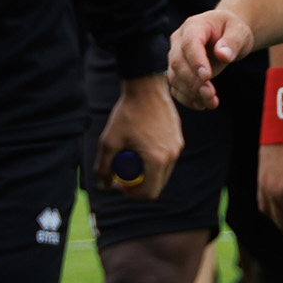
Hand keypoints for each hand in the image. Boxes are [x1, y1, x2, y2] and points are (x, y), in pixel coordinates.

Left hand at [96, 74, 182, 199]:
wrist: (146, 87)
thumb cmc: (127, 113)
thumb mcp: (108, 141)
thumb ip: (103, 166)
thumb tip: (104, 185)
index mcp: (157, 160)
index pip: (149, 193)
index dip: (132, 195)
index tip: (119, 184)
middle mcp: (172, 155)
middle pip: (157, 184)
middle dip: (139, 184)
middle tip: (123, 174)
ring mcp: (178, 146)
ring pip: (163, 172)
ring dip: (147, 172)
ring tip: (131, 157)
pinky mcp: (178, 138)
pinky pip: (167, 158)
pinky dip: (154, 159)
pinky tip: (141, 145)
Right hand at [166, 10, 254, 109]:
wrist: (226, 35)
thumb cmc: (233, 30)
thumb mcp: (240, 32)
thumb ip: (232, 42)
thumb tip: (223, 55)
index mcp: (194, 26)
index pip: (189, 43)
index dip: (196, 60)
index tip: (207, 77)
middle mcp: (180, 40)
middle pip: (178, 62)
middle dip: (193, 81)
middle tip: (211, 94)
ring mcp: (176, 56)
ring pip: (175, 77)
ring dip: (191, 93)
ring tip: (211, 102)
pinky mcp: (178, 71)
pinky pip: (176, 87)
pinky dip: (187, 98)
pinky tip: (203, 104)